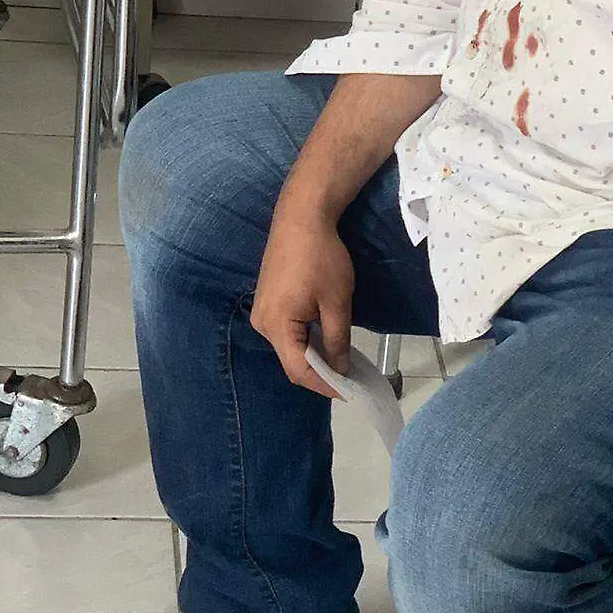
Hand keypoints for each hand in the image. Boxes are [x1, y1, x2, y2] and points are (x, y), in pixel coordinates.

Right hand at [251, 212, 353, 399]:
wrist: (301, 218)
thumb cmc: (322, 259)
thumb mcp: (336, 302)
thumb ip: (337, 339)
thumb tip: (339, 369)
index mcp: (277, 326)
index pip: (299, 370)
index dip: (324, 385)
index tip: (349, 393)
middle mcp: (262, 324)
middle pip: (292, 361)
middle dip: (320, 373)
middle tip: (350, 381)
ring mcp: (262, 312)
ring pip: (290, 347)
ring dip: (314, 357)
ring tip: (342, 364)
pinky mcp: (268, 302)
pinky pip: (287, 332)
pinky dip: (307, 341)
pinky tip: (326, 342)